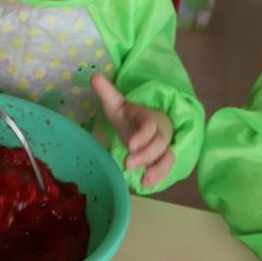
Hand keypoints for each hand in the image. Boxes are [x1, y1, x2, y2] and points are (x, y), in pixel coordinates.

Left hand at [91, 73, 173, 187]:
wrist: (145, 124)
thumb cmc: (129, 116)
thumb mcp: (117, 104)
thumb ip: (106, 92)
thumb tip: (94, 76)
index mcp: (146, 116)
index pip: (149, 124)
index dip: (142, 134)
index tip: (130, 144)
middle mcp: (158, 131)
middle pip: (159, 143)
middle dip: (146, 155)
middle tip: (128, 163)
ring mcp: (162, 146)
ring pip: (166, 157)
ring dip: (156, 169)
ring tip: (143, 180)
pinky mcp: (163, 158)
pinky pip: (166, 167)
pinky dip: (159, 176)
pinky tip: (146, 184)